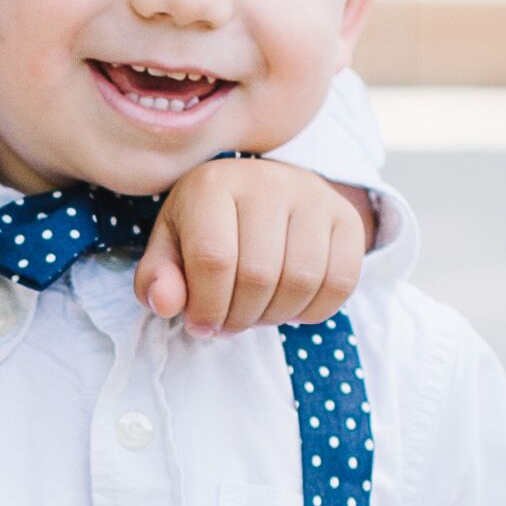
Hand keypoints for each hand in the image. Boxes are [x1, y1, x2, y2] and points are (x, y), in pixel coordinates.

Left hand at [139, 162, 370, 331]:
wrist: (262, 195)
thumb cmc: (209, 227)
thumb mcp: (172, 246)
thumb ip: (158, 277)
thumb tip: (166, 304)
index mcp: (213, 185)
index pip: (213, 261)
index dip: (207, 308)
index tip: (201, 324)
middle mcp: (267, 181)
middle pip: (259, 275)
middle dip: (240, 317)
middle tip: (229, 323)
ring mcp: (313, 197)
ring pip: (302, 281)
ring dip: (275, 316)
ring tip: (257, 313)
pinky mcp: (347, 219)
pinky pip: (341, 282)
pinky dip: (313, 311)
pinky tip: (291, 305)